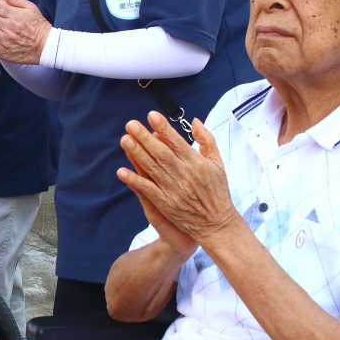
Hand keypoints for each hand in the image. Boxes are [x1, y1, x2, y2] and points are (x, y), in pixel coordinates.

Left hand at [117, 115, 240, 247]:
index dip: (163, 128)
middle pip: (161, 153)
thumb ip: (207, 140)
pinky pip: (147, 190)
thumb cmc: (217, 191)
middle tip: (131, 124)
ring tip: (125, 140)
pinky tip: (122, 171)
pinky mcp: (165, 203)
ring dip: (137, 154)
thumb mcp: (218, 163)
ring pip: (152, 168)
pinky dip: (134, 180)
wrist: (216, 223)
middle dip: (145, 138)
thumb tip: (195, 121)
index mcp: (197, 163)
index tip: (151, 115)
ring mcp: (173, 189)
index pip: (177, 142)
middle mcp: (184, 174)